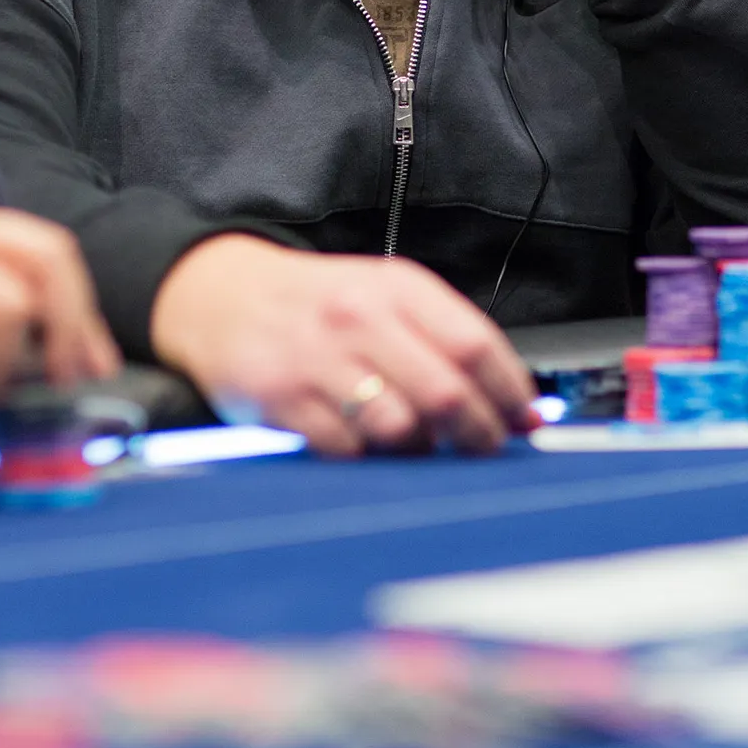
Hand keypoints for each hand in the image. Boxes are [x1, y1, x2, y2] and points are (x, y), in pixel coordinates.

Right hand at [150, 233, 538, 458]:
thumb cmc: (316, 304)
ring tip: (417, 447)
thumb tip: (512, 401)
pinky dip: (366, 459)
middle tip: (484, 449)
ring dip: (420, 451)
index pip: (476, 344)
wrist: (221, 295)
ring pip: (400, 427)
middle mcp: (360, 318)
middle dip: (478, 433)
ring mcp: (319, 359)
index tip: (526, 421)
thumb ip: (443, 339)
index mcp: (396, 287)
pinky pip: (347, 450)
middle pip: (446, 392)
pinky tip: (364, 445)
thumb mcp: (382, 295)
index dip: (511, 391)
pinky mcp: (283, 399)